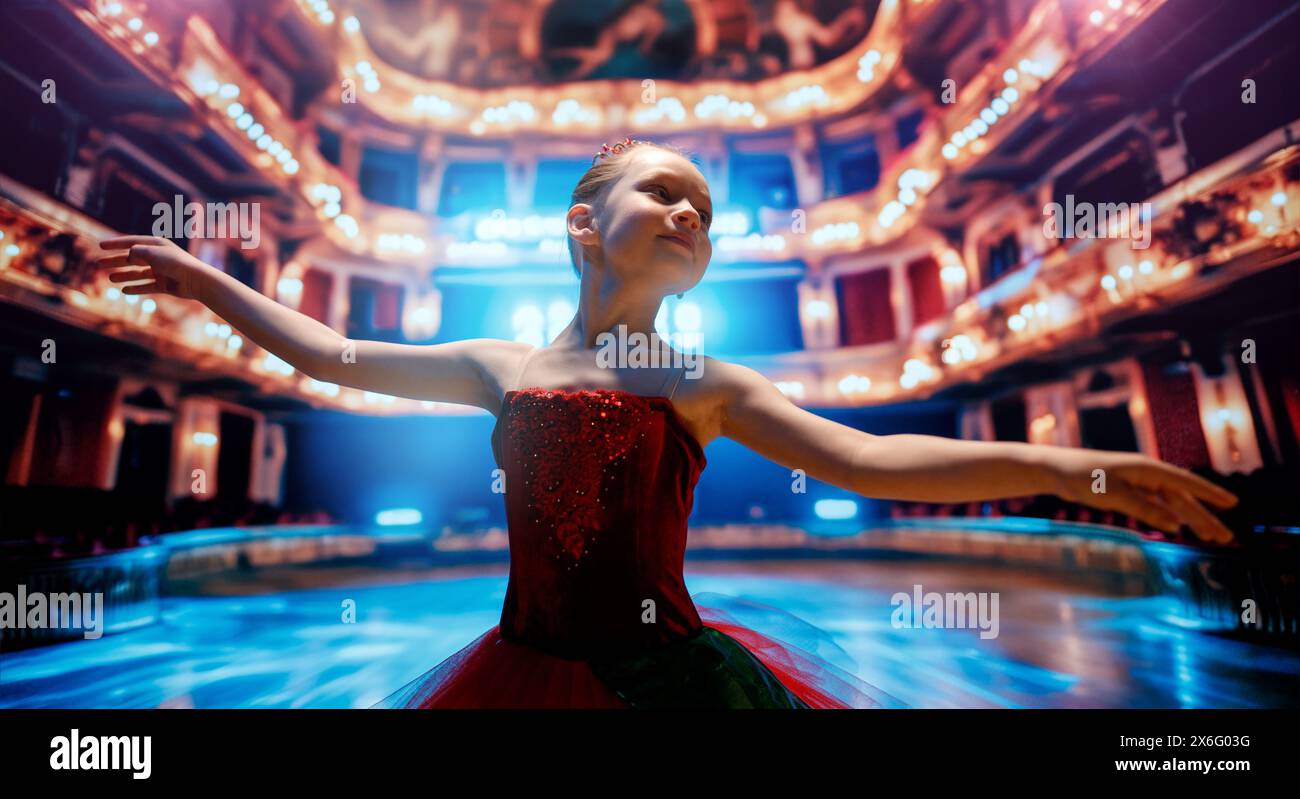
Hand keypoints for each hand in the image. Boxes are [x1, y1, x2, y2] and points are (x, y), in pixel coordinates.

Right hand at [95, 236, 214, 301]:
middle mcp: (158, 257)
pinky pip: (147, 286)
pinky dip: (136, 288)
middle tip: (99, 263)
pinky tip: (124, 290)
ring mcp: (162, 272)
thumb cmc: (176, 263)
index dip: (116, 243)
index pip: (132, 242)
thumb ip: (138, 252)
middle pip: (132, 259)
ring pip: (138, 273)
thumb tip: (129, 253)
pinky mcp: (165, 285)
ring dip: (124, 275)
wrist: (196, 280)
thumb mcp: (153, 254)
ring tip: (110, 278)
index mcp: (157, 245)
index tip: (101, 245)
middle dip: (115, 261)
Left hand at [1051, 449, 1239, 543]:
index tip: (1232, 504)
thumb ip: (1145, 509)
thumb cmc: (1083, 478)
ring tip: (1210, 537)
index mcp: (1147, 469)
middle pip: (1182, 497)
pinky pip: (1156, 505)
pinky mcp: (1127, 490)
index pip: (1185, 482)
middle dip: (1204, 516)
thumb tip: (1175, 524)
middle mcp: (1146, 474)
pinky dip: (1169, 516)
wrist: (1056, 470)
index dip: (1210, 494)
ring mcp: (1138, 482)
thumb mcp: (1114, 494)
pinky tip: (1178, 527)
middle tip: (1224, 536)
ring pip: (1170, 503)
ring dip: (1189, 519)